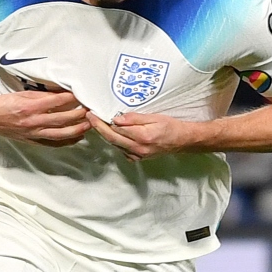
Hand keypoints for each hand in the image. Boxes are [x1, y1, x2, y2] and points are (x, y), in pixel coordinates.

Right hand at [0, 90, 90, 146]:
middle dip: (80, 113)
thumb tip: (62, 93)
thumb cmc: (4, 104)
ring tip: (89, 124)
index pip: (58, 101)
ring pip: (61, 133)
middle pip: (63, 118)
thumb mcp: (23, 94)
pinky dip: (67, 141)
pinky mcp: (33, 140)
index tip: (83, 94)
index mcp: (31, 106)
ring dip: (78, 129)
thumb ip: (42, 95)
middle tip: (91, 108)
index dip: (72, 98)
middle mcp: (34, 121)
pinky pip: (54, 143)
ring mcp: (34, 132)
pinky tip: (77, 137)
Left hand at [86, 111, 201, 160]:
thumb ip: (135, 119)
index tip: (93, 113)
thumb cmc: (171, 126)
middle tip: (89, 117)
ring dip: (105, 134)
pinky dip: (115, 141)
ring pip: (115, 144)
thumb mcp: (155, 117)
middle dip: (98, 127)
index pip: (116, 129)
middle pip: (112, 138)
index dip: (102, 121)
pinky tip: (112, 132)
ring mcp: (138, 155)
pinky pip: (122, 149)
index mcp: (142, 137)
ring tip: (97, 122)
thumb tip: (117, 119)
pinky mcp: (138, 158)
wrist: (182, 141)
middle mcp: (138, 149)